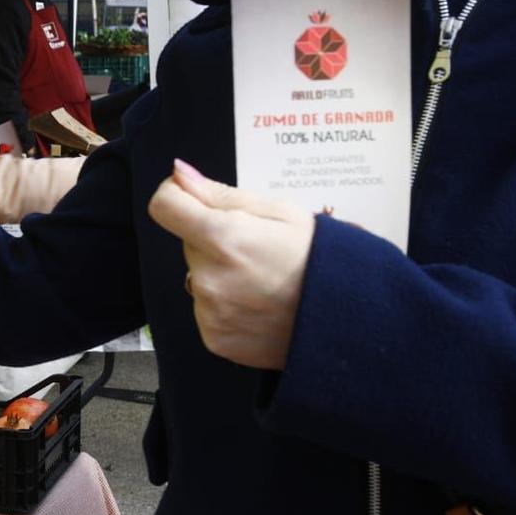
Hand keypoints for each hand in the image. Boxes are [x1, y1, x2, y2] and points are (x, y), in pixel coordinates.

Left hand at [146, 159, 314, 370]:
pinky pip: (206, 310)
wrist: (350, 320)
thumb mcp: (281, 212)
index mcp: (224, 238)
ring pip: (197, 277)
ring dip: (219, 273)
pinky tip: (259, 305)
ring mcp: (210, 313)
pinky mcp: (215, 339)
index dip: (177, 196)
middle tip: (257, 248)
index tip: (193, 198)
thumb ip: (221, 195)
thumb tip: (179, 175)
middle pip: (189, 243)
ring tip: (263, 280)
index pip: (165, 206)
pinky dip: (226, 305)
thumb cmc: (321, 259)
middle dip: (214, 239)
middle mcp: (209, 278)